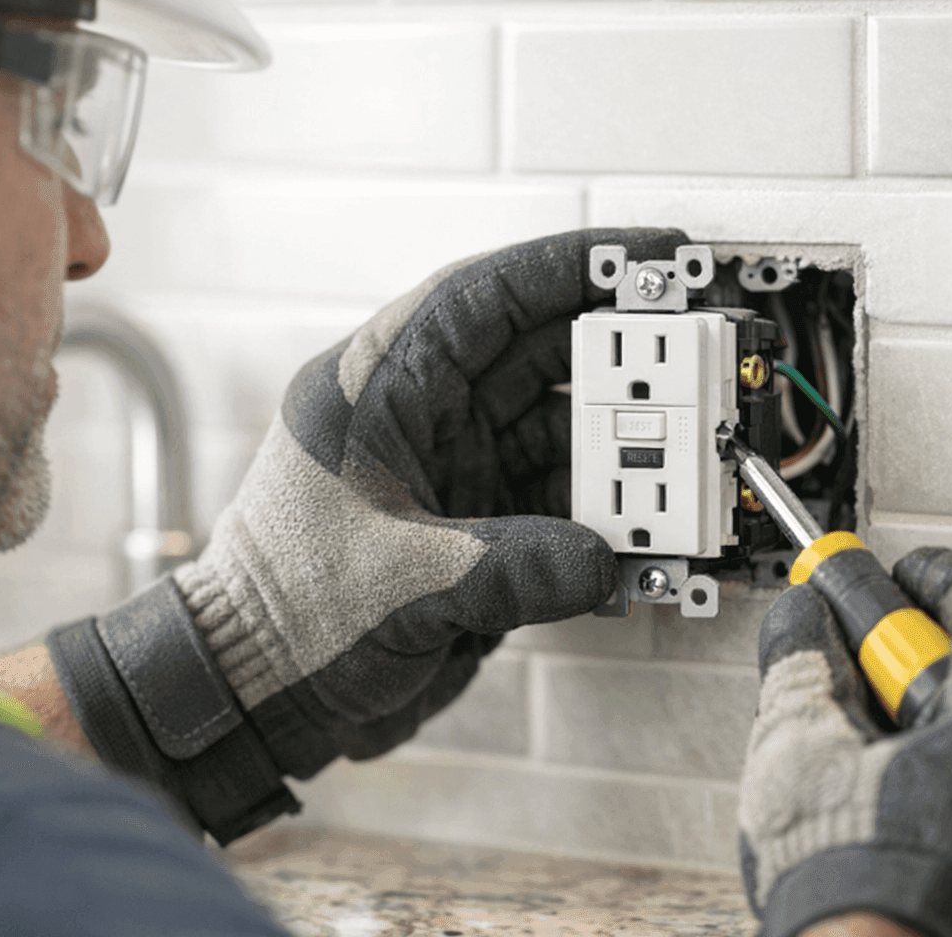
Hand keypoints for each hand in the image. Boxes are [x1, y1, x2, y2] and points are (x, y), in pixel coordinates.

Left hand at [173, 228, 689, 777]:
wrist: (261, 696)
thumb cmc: (284, 617)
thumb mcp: (398, 582)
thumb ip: (509, 567)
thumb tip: (602, 562)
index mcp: (372, 391)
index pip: (478, 299)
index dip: (562, 265)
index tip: (642, 255)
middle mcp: (417, 421)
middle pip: (533, 357)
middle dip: (614, 353)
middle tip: (691, 352)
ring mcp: (451, 473)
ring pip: (554, 430)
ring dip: (618, 443)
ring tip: (682, 450)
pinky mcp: (475, 531)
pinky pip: (556, 503)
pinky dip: (603, 514)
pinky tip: (645, 527)